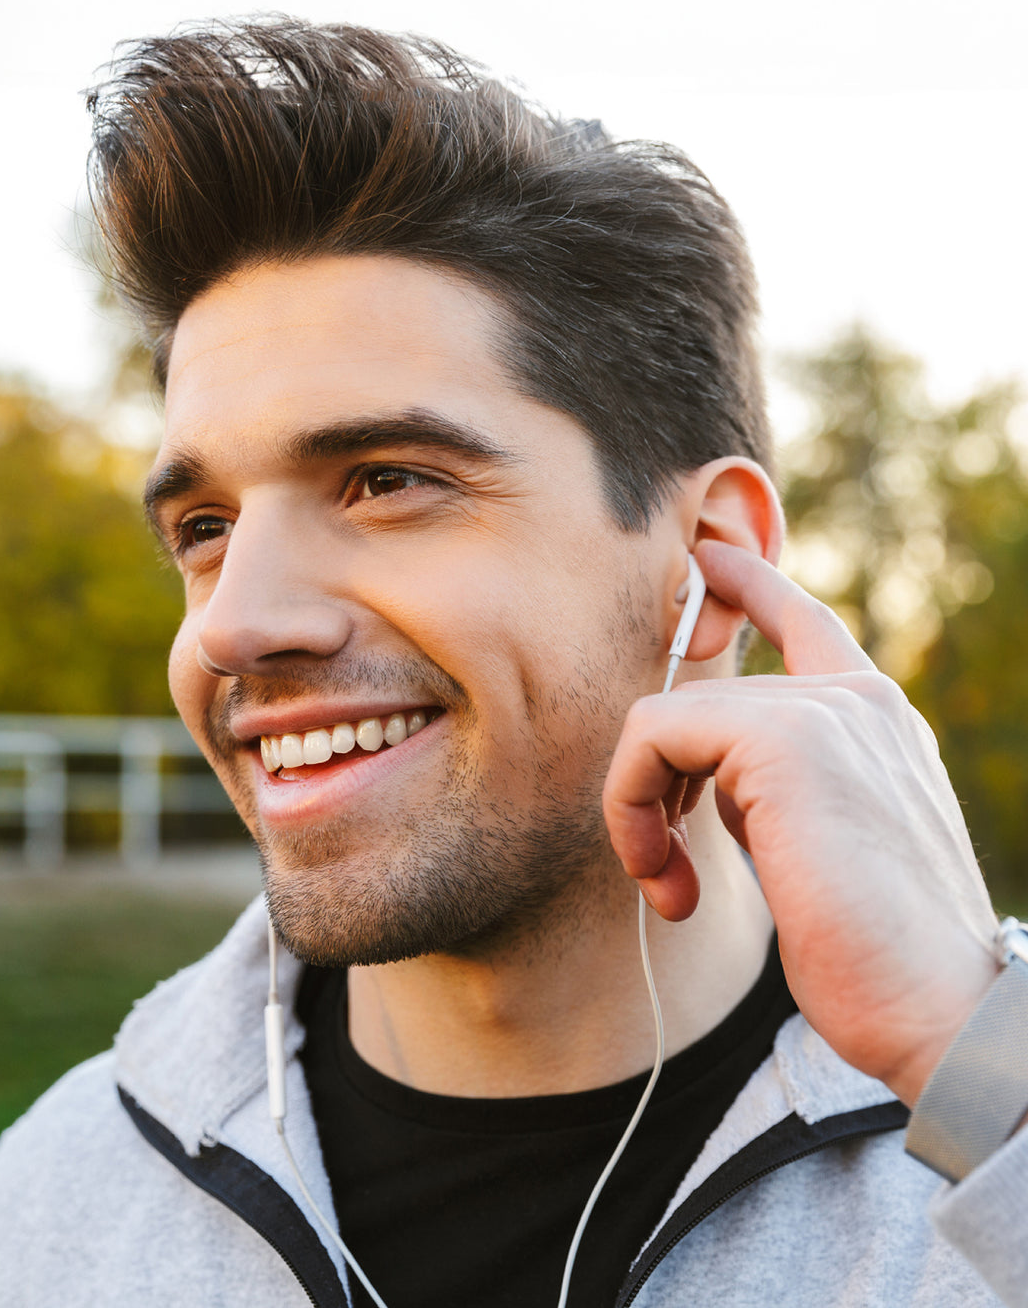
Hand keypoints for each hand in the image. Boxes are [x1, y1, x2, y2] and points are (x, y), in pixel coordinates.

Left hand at [603, 539, 999, 1107]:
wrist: (942, 1014)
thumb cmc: (882, 956)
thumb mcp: (827, 850)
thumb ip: (777, 794)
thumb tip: (710, 783)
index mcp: (878, 722)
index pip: (808, 626)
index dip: (752, 585)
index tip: (710, 561)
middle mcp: (857, 700)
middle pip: (701, 698)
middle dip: (655, 785)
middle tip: (665, 869)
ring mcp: (825, 710)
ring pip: (664, 720)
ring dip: (640, 808)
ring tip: (670, 885)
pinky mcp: (784, 739)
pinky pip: (652, 736)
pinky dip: (633, 806)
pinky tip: (669, 880)